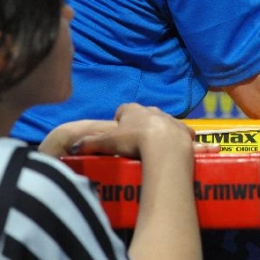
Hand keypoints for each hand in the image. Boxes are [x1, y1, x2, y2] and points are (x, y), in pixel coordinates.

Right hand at [51, 103, 216, 158]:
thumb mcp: (107, 142)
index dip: (120, 120)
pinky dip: (176, 139)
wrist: (165, 145)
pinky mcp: (184, 130)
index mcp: (133, 110)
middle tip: (134, 143)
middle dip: (139, 125)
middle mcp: (153, 110)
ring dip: (158, 132)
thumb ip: (90, 143)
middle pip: (144, 115)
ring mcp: (170, 119)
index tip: (118, 132)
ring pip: (163, 123)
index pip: (123, 109)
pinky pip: (180, 133)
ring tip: (153, 149)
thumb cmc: (134, 140)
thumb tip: (74, 148)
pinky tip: (172, 150)